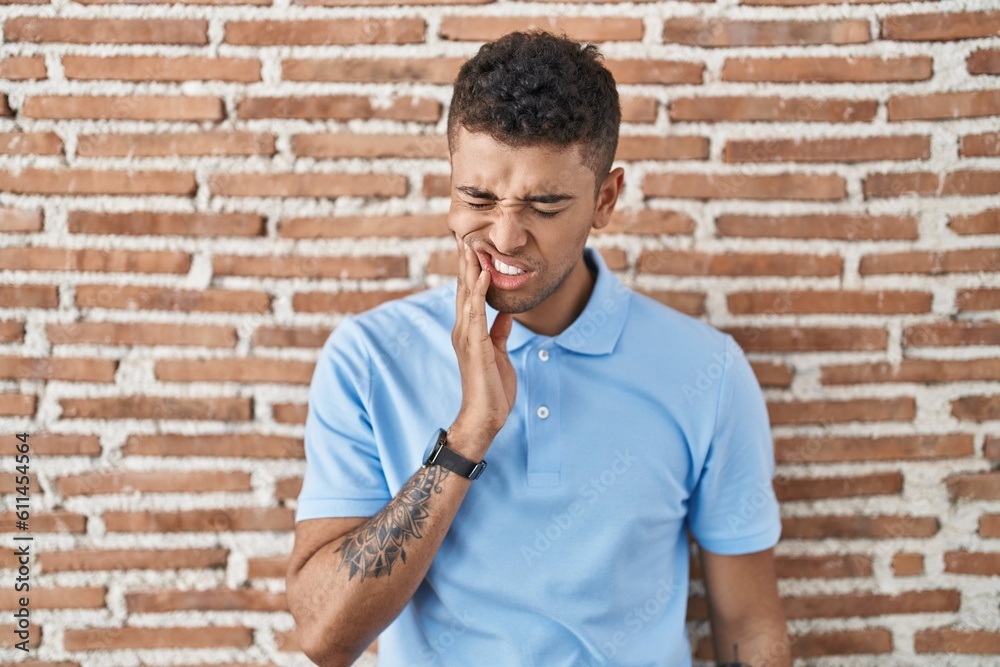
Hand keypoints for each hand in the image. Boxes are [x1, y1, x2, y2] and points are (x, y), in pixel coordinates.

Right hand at [449, 235, 516, 457]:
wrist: (485, 415)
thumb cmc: (491, 388)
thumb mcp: (499, 352)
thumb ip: (500, 331)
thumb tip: (506, 312)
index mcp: (468, 331)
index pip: (467, 294)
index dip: (469, 269)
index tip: (472, 246)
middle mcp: (462, 330)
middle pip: (462, 288)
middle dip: (465, 262)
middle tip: (465, 234)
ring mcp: (465, 336)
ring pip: (466, 295)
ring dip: (469, 269)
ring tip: (472, 245)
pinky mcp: (474, 345)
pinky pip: (476, 313)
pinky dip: (479, 291)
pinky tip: (483, 274)